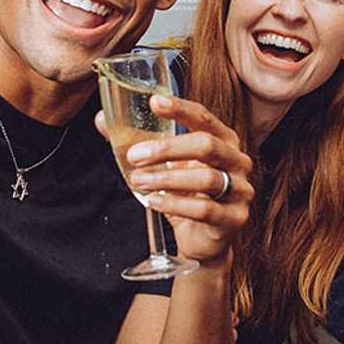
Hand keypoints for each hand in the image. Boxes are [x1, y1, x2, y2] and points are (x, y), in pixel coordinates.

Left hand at [97, 94, 253, 265]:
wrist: (203, 240)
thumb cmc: (186, 195)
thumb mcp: (165, 166)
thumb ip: (139, 141)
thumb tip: (102, 120)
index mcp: (224, 140)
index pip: (204, 117)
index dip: (181, 108)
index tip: (155, 102)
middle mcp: (237, 161)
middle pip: (206, 145)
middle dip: (167, 148)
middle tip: (135, 155)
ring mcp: (241, 190)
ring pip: (206, 178)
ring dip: (167, 178)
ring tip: (139, 180)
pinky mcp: (235, 218)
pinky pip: (205, 209)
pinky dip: (176, 204)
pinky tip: (154, 202)